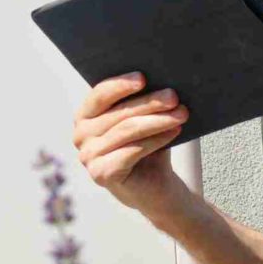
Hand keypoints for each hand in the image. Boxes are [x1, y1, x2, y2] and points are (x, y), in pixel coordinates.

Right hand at [71, 73, 189, 211]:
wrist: (153, 186)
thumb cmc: (147, 146)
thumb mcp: (141, 119)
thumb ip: (139, 102)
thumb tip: (159, 81)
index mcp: (85, 115)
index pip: (99, 94)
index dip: (120, 85)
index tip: (143, 78)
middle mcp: (81, 135)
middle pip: (119, 113)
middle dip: (150, 102)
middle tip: (174, 96)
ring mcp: (88, 156)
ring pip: (127, 130)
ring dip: (158, 120)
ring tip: (181, 114)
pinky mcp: (101, 173)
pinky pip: (132, 150)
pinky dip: (157, 139)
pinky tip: (174, 132)